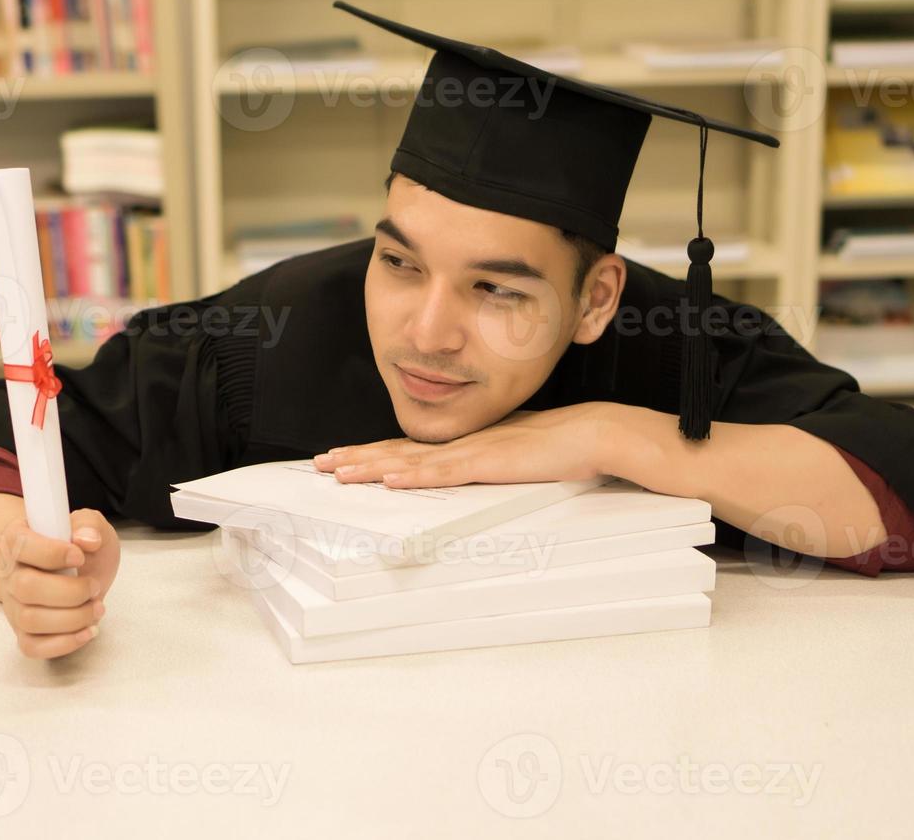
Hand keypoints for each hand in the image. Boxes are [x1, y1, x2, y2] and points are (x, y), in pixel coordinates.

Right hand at [0, 507, 119, 659]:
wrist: (82, 573)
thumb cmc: (82, 548)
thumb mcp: (90, 525)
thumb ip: (89, 524)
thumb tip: (87, 540)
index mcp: (17, 539)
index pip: (21, 545)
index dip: (52, 553)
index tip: (79, 556)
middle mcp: (9, 573)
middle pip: (26, 588)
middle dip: (70, 591)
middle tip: (93, 586)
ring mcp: (13, 605)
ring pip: (30, 620)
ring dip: (72, 618)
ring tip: (97, 608)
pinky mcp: (24, 632)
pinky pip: (32, 647)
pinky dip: (64, 643)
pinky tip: (88, 630)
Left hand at [312, 403, 617, 488]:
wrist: (593, 433)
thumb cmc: (559, 445)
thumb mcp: (512, 454)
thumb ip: (486, 462)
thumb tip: (469, 470)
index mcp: (464, 442)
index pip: (409, 449)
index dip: (373, 454)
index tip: (343, 458)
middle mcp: (461, 443)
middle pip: (398, 451)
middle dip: (358, 457)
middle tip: (321, 463)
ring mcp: (472, 451)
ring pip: (411, 461)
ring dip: (373, 467)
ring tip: (339, 473)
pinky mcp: (488, 464)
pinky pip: (444, 472)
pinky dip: (414, 476)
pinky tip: (390, 480)